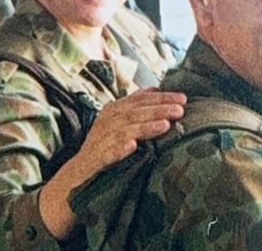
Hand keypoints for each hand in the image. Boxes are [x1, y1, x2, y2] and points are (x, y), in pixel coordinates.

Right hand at [39, 88, 185, 238]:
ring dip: (145, 127)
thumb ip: (136, 106)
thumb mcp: (120, 122)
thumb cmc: (105, 144)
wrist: (78, 171)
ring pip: (125, 130)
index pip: (140, 99)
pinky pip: (107, 153)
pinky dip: (120, 149)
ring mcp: (100, 139)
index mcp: (114, 110)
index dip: (162, 97)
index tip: (183, 98)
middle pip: (135, 112)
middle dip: (159, 109)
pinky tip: (133, 147)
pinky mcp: (95, 158)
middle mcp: (107, 121)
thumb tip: (157, 89)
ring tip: (165, 125)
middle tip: (180, 109)